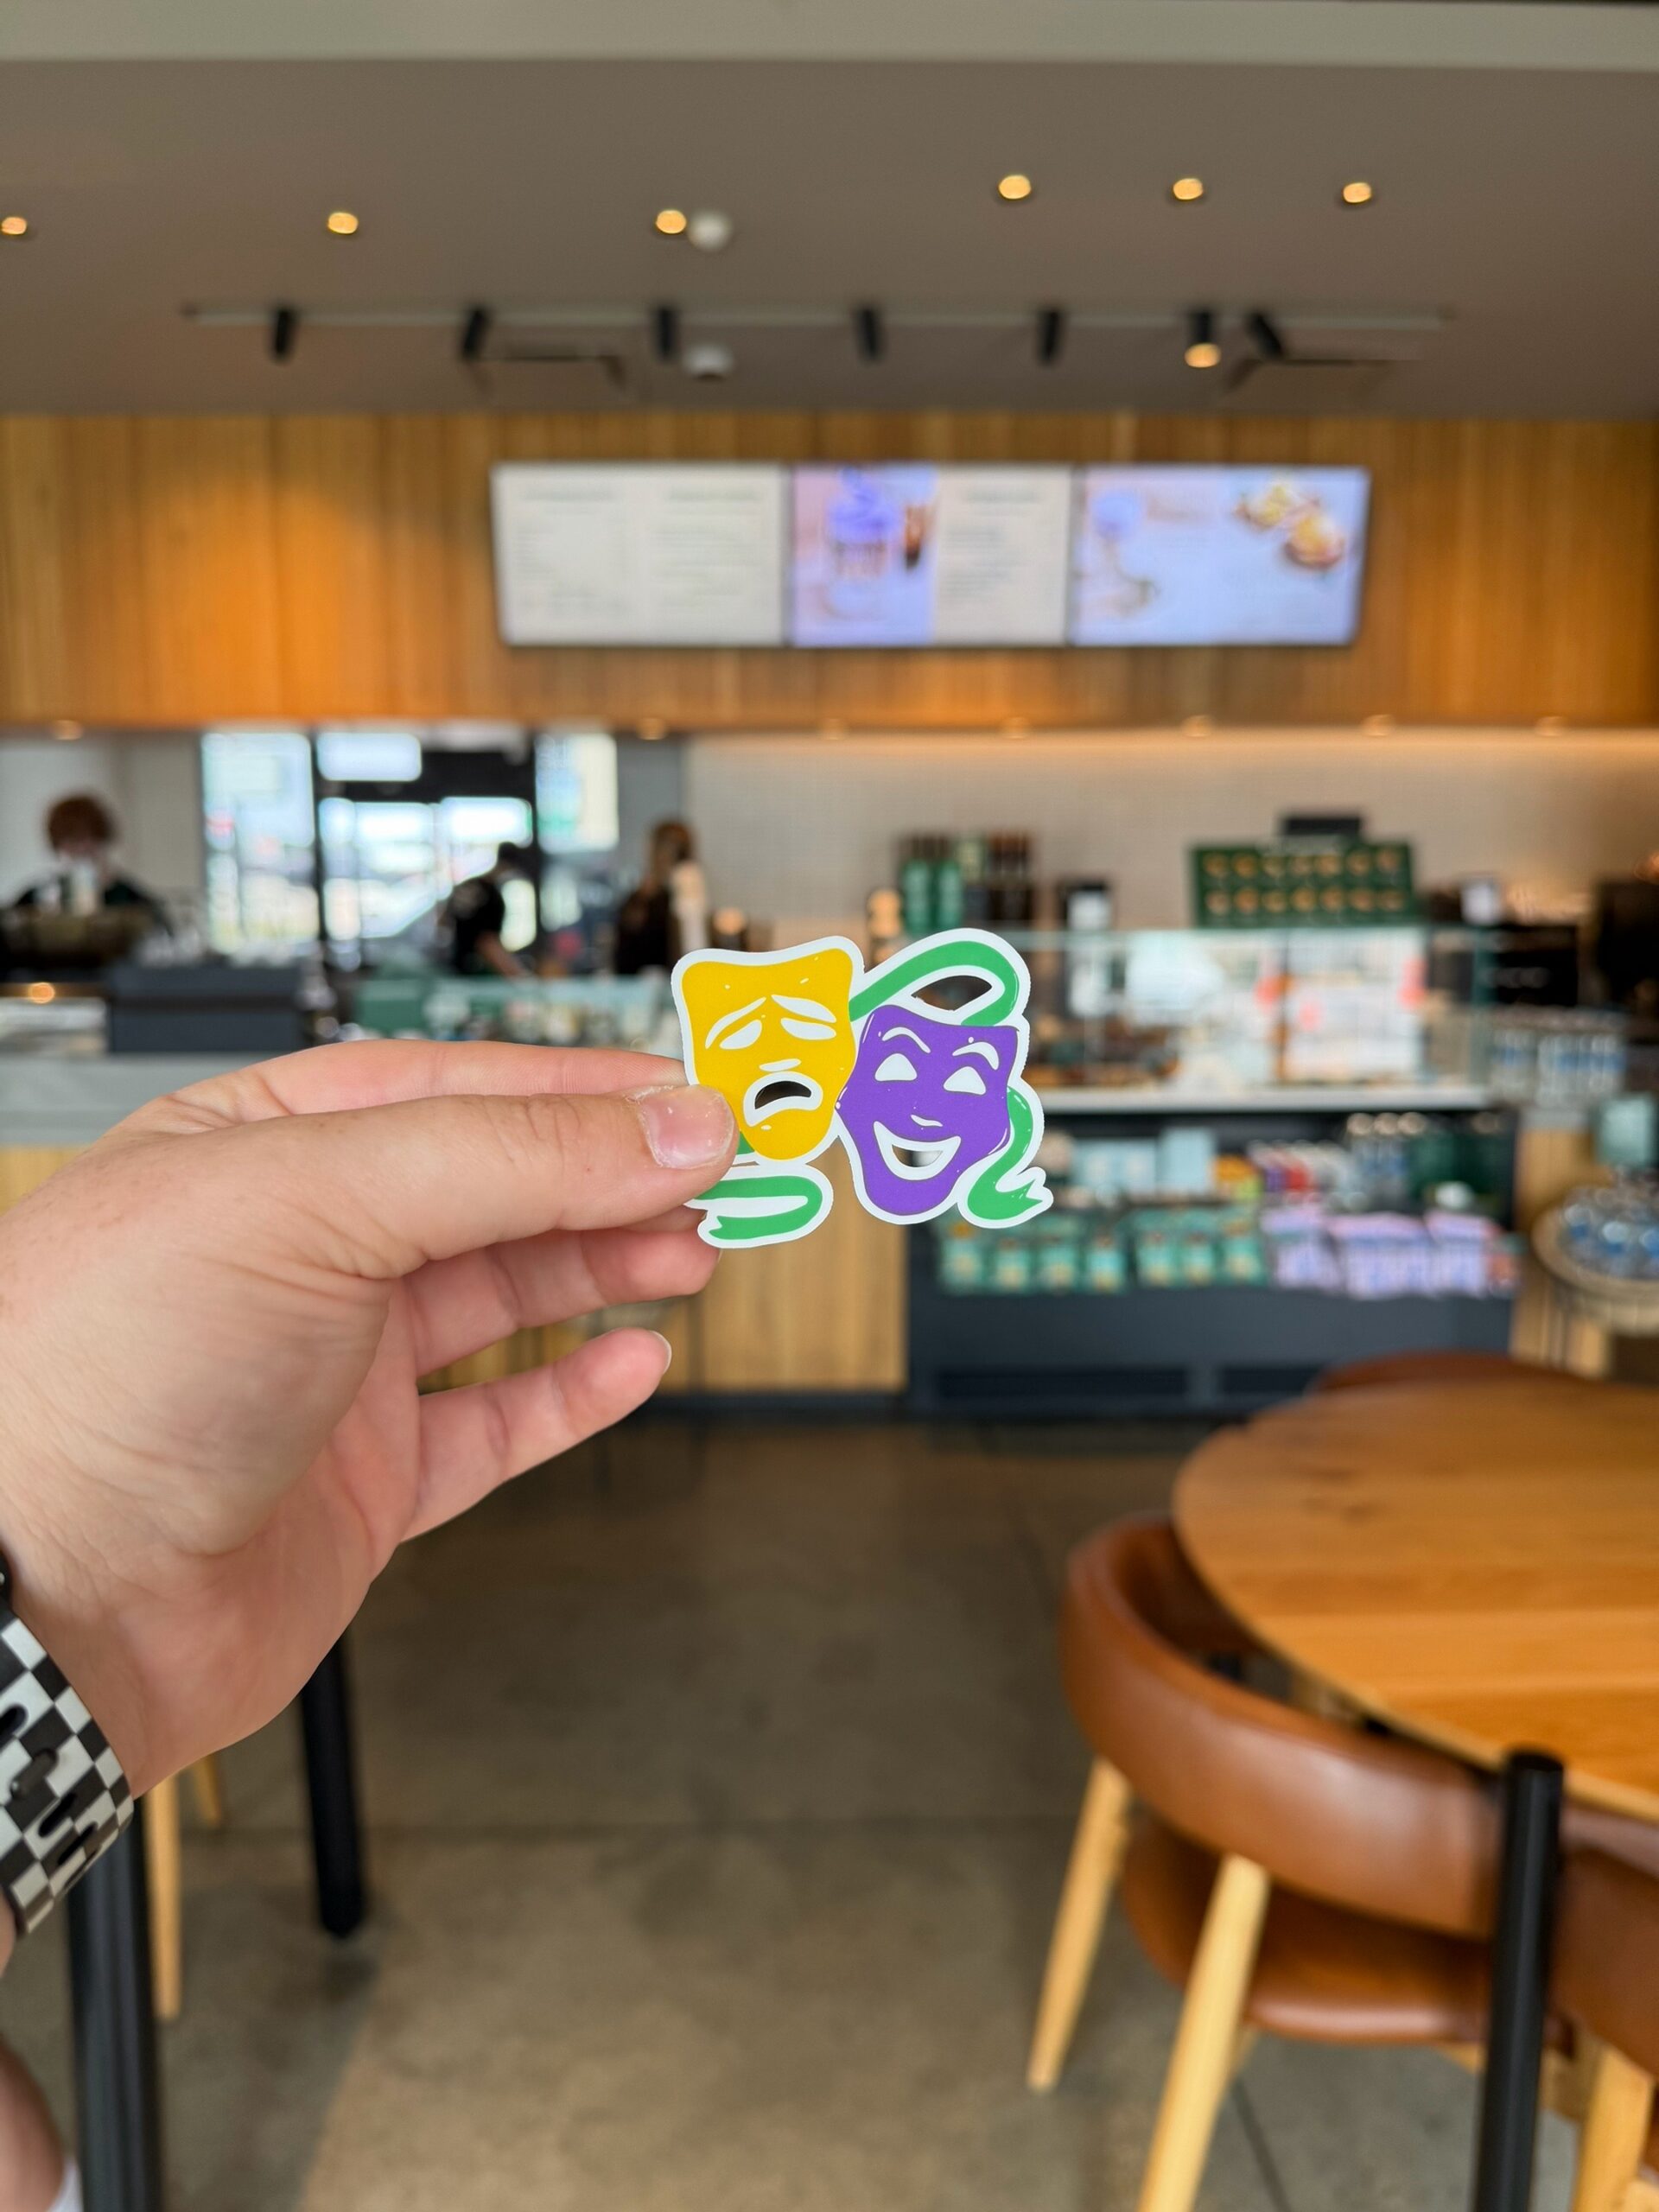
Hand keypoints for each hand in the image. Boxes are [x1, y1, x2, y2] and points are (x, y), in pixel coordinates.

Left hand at [0, 1041, 735, 1794]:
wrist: (36, 1603)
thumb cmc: (101, 1372)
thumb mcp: (313, 1202)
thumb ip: (508, 1159)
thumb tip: (669, 1129)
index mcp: (261, 1144)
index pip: (457, 1087)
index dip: (586, 1090)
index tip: (694, 1102)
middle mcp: (298, 1249)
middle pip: (494, 1188)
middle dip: (611, 1176)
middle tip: (724, 1174)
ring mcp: (332, 1371)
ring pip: (504, 1300)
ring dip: (604, 1268)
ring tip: (694, 1249)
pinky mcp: (361, 1485)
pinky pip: (494, 1427)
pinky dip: (571, 1395)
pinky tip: (631, 1362)